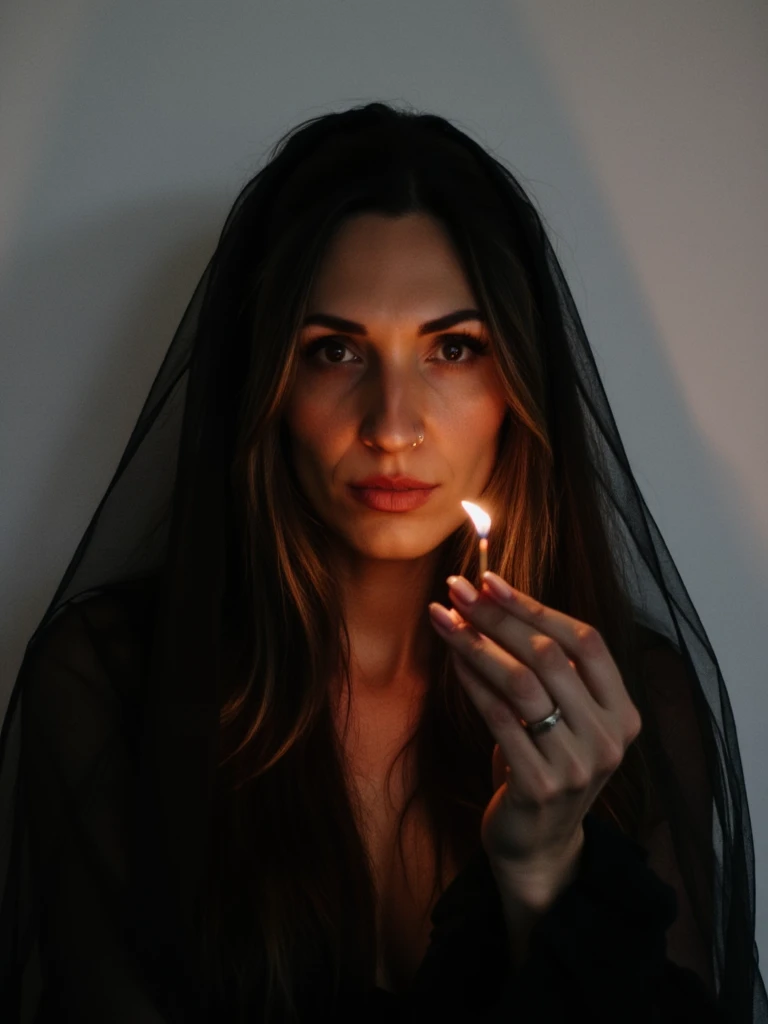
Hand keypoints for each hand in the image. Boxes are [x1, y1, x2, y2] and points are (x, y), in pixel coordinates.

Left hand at [428, 572, 641, 892]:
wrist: (538, 843)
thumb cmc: (544, 760)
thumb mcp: (562, 715)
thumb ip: (549, 668)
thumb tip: (494, 596)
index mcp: (623, 712)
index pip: (585, 641)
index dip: (535, 606)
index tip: (490, 580)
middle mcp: (609, 737)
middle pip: (550, 657)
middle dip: (497, 617)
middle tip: (456, 590)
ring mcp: (578, 764)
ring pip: (522, 684)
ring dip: (477, 644)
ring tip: (443, 618)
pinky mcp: (540, 785)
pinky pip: (499, 719)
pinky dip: (471, 682)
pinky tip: (450, 659)